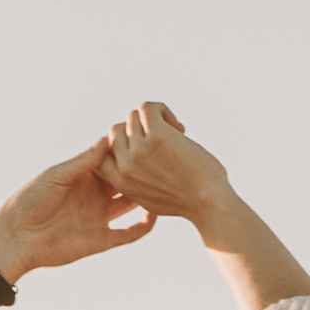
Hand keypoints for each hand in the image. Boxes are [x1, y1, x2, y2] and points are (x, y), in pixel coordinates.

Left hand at [0, 142, 153, 279]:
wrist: (17, 239)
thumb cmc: (29, 201)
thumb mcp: (56, 176)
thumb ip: (83, 161)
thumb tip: (107, 139)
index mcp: (83, 176)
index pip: (112, 160)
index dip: (128, 150)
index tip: (147, 138)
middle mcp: (94, 195)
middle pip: (126, 180)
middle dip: (143, 171)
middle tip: (165, 158)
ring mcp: (100, 217)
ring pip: (132, 205)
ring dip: (148, 197)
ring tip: (169, 185)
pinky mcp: (101, 240)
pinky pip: (129, 233)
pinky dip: (143, 226)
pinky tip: (158, 215)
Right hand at [97, 100, 235, 228]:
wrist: (208, 203)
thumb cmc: (187, 201)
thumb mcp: (150, 198)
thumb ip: (135, 181)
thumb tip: (129, 158)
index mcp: (120, 181)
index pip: (101, 151)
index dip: (119, 144)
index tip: (141, 147)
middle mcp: (125, 165)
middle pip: (117, 129)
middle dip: (138, 130)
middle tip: (164, 140)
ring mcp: (139, 149)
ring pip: (133, 116)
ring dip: (156, 120)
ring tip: (177, 133)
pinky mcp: (157, 135)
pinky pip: (148, 107)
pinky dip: (162, 110)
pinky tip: (178, 126)